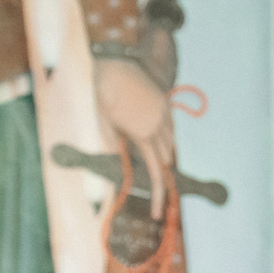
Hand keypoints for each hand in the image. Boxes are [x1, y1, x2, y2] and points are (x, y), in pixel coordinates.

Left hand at [94, 57, 176, 210]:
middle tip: (152, 188)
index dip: (158, 195)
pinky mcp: (165, 103)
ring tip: (150, 159)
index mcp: (141, 134)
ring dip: (162, 154)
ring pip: (170, 144)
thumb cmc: (104, 91)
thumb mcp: (103, 120)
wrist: (116, 60)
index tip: (159, 211)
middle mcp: (157, 127)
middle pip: (166, 159)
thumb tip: (119, 161)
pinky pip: (170, 128)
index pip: (155, 172)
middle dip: (159, 173)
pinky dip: (165, 137)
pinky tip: (156, 137)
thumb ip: (113, 143)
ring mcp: (164, 114)